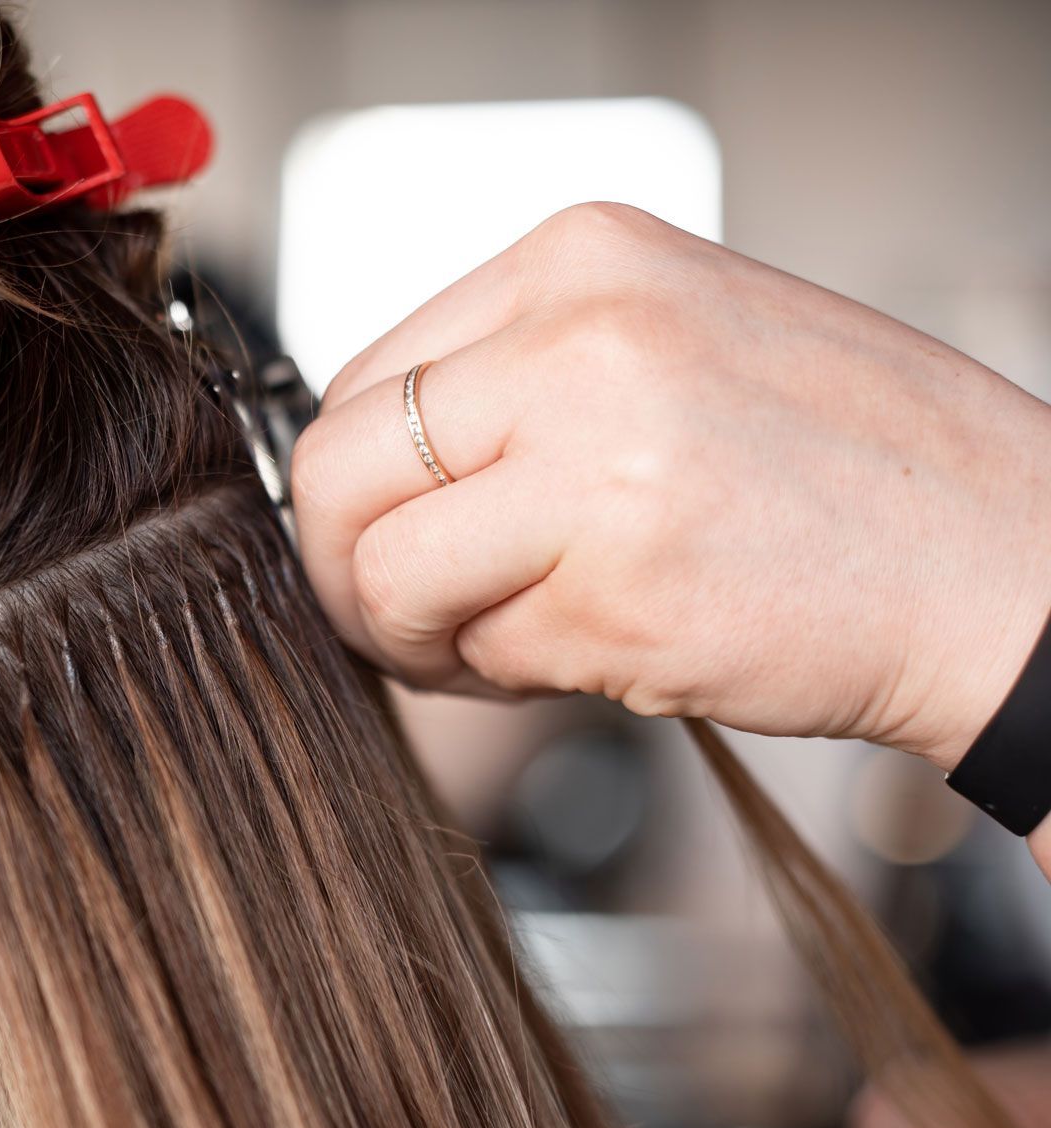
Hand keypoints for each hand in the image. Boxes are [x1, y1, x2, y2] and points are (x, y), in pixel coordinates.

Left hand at [293, 202, 1050, 777]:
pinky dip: (504, 675)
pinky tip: (587, 652)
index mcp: (582, 258)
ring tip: (491, 644)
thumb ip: (520, 377)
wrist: (1005, 562)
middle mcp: (576, 339)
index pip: (366, 377)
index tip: (385, 533)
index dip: (357, 484)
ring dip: (413, 636)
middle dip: (345, 566)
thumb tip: (375, 464)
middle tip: (395, 614)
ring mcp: (595, 463)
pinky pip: (477, 652)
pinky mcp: (616, 592)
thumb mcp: (672, 341)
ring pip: (382, 574)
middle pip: (337, 469)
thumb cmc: (842, 465)